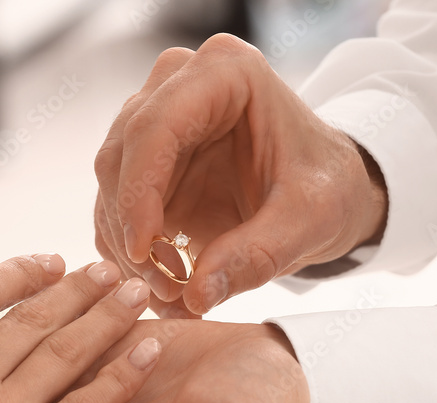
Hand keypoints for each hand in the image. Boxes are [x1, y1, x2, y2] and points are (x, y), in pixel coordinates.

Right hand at [93, 33, 386, 315]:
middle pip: (120, 157)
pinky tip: (161, 285)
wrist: (325, 191)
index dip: (138, 194)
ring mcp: (154, 120)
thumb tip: (195, 297)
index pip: (154, 128)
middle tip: (165, 290)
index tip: (143, 254)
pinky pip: (115, 207)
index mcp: (224, 72)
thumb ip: (255, 257)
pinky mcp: (143, 161)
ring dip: (127, 246)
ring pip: (110, 186)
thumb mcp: (308, 223)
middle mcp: (177, 85)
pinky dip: (129, 251)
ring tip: (172, 295)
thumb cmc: (326, 189)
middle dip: (132, 229)